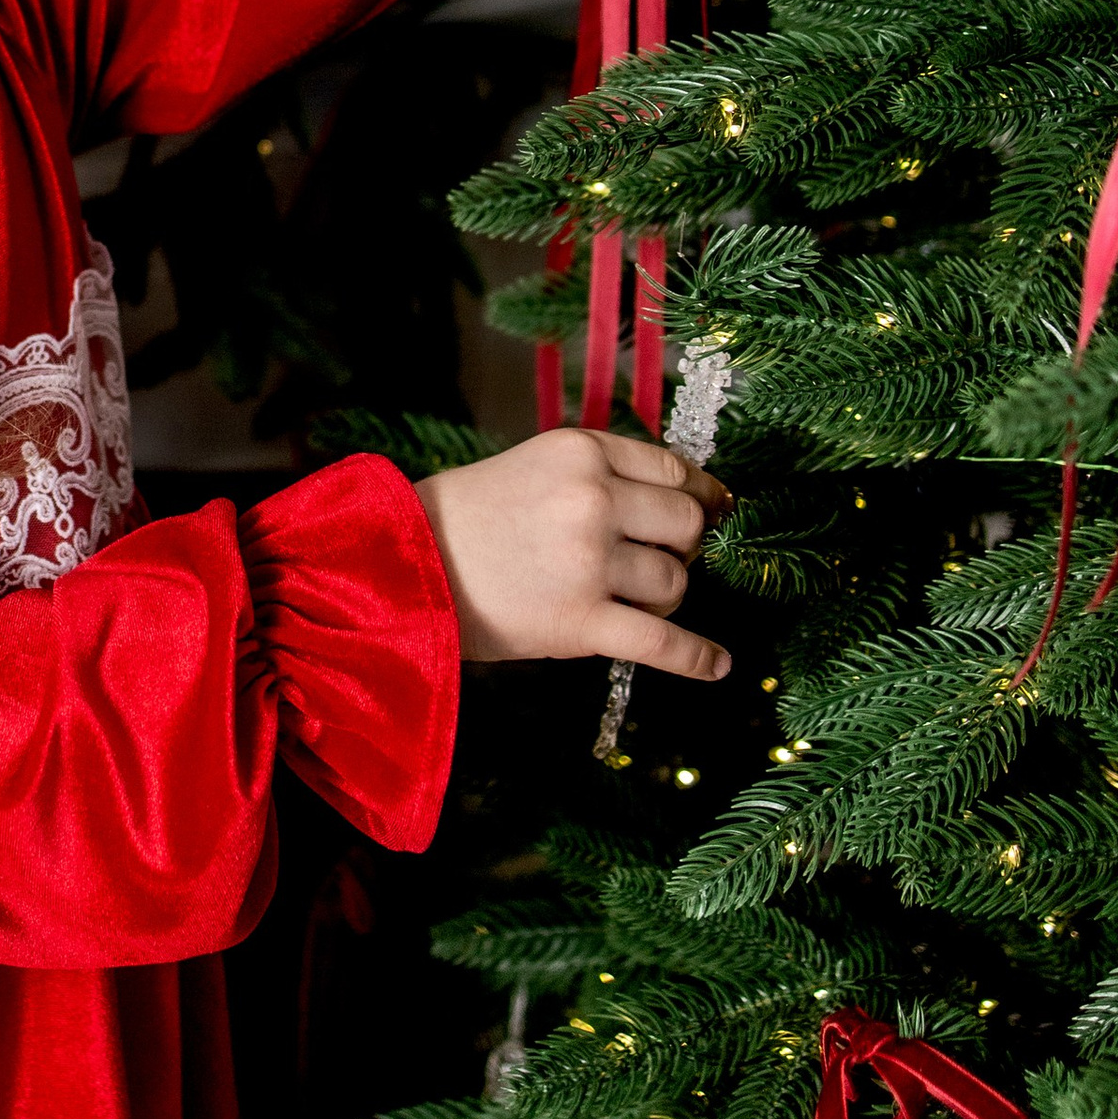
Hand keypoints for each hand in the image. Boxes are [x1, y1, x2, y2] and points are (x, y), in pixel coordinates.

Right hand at [415, 427, 730, 682]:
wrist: (400, 565)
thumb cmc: (464, 517)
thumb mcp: (533, 465)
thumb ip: (599, 477)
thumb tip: (683, 503)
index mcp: (581, 452)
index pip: (673, 470)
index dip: (700, 496)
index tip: (712, 511)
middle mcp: (592, 500)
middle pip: (687, 524)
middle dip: (684, 546)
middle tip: (660, 560)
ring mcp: (588, 561)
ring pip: (675, 582)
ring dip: (666, 597)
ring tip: (633, 602)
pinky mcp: (581, 621)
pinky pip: (662, 643)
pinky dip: (696, 658)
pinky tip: (717, 665)